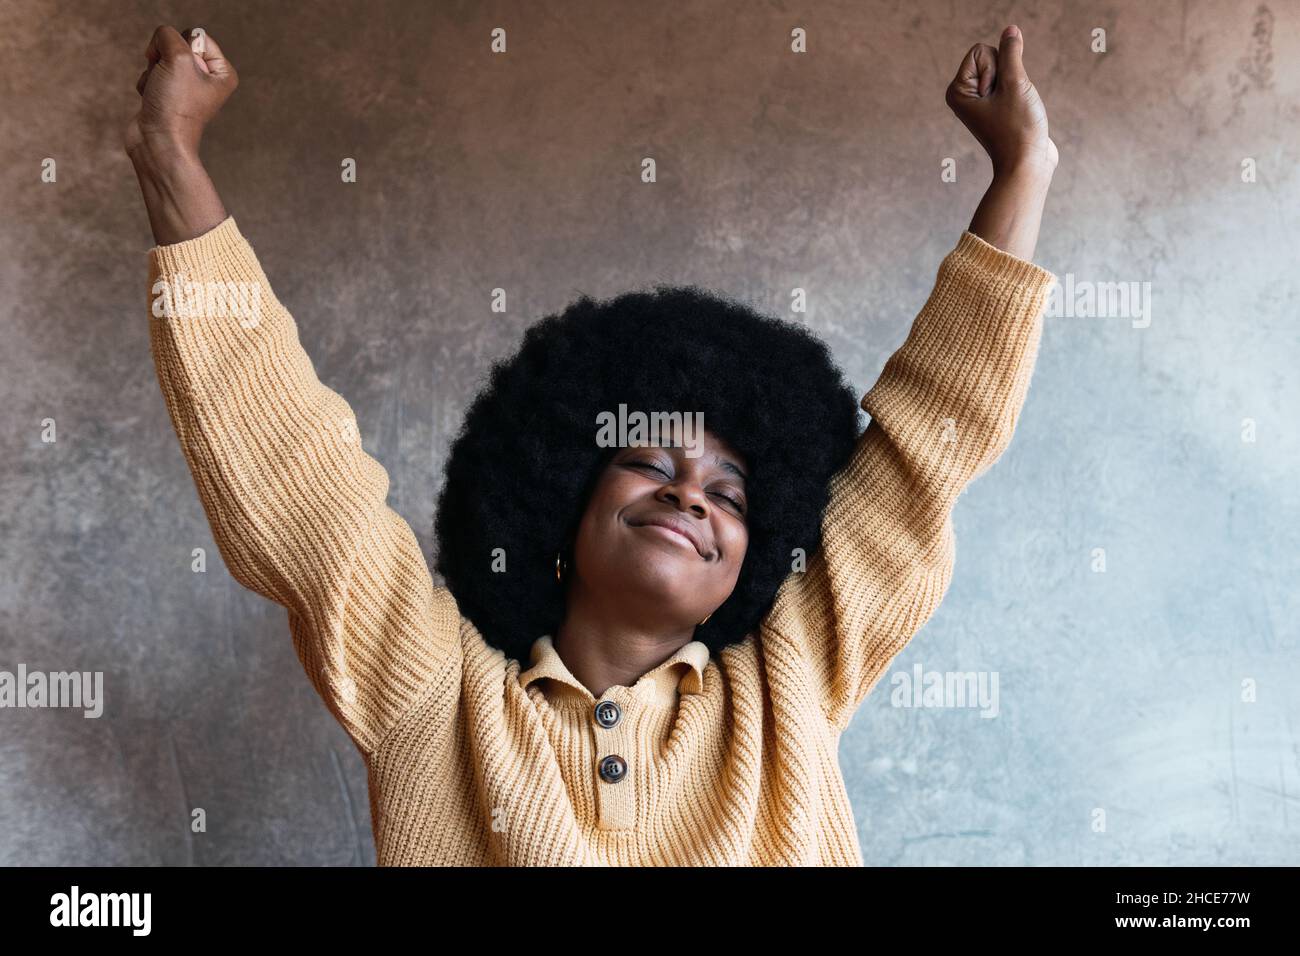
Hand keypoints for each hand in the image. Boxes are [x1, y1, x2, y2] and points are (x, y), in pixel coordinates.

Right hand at [125, 26, 238, 160]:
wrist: (159, 141)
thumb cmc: (176, 105)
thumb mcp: (177, 57)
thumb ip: (168, 35)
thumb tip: (160, 42)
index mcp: (222, 72)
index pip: (197, 36)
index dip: (182, 46)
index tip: (181, 67)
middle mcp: (207, 80)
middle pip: (176, 45)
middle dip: (163, 57)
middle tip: (166, 79)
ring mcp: (186, 88)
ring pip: (159, 59)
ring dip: (153, 72)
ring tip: (159, 92)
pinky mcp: (167, 95)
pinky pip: (150, 74)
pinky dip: (146, 84)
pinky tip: (151, 100)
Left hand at [945, 25, 1056, 177]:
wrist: (1026, 164)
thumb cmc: (1018, 128)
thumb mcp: (1016, 83)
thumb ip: (1011, 52)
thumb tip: (1010, 30)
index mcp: (957, 91)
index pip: (980, 50)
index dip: (996, 67)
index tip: (998, 96)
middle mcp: (965, 95)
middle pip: (992, 57)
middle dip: (1007, 75)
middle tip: (1008, 105)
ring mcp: (980, 102)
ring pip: (1006, 69)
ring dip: (1017, 84)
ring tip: (1014, 110)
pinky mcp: (996, 106)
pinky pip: (1012, 82)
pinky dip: (1020, 91)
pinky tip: (1020, 111)